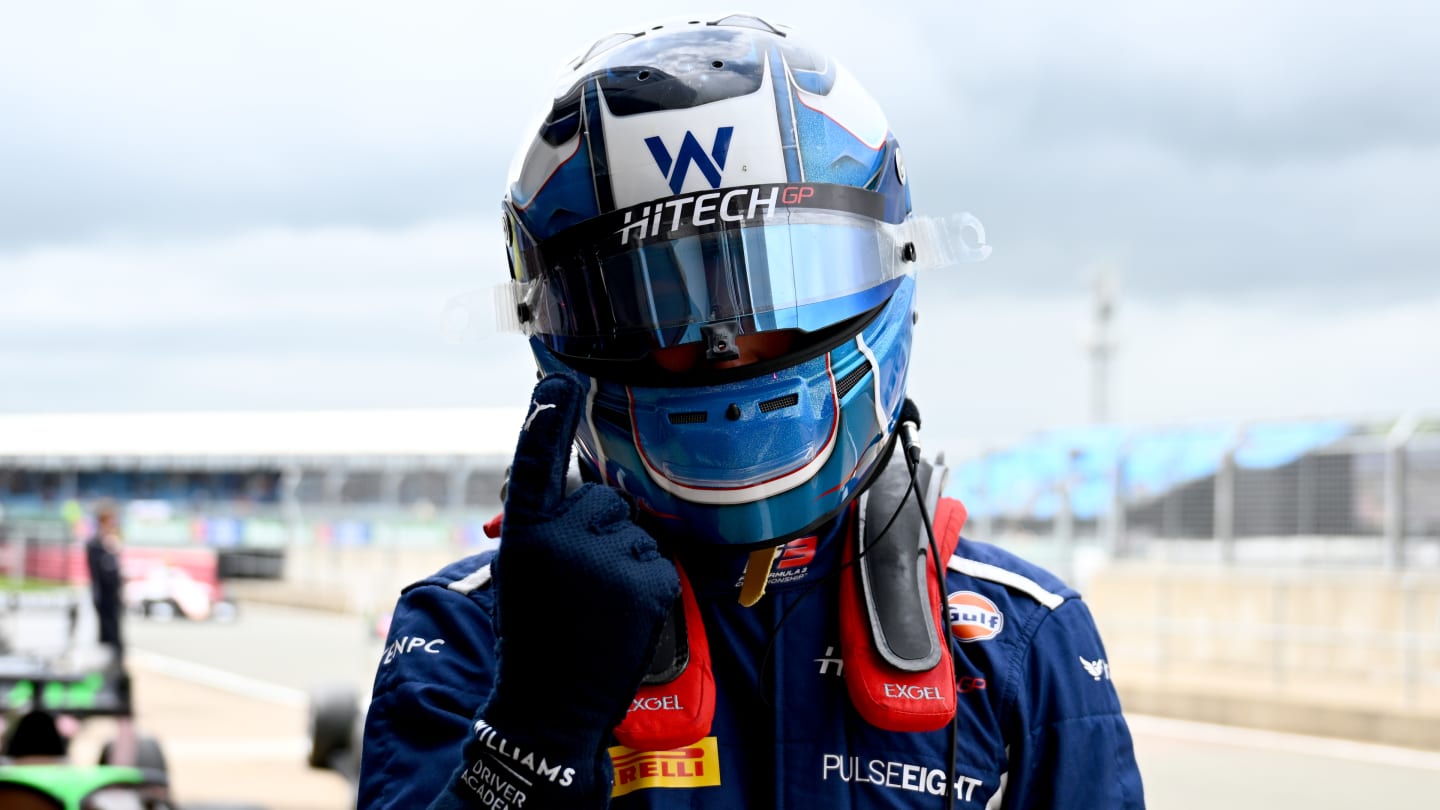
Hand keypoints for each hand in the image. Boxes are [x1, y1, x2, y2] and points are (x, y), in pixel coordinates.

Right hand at [440, 371, 678, 808]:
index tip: (557, 381)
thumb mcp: (523, 574)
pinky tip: (621, 617)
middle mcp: (559, 538)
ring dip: (624, 561)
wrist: (546, 707)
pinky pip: (657, 562)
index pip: (534, 463)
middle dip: (599, 531)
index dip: (545, 419)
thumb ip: (548, 530)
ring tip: (597, 607)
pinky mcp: (643, 584)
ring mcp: (603, 561)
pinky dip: (648, 586)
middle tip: (579, 583)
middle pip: (603, 500)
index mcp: (523, 532)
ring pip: (635, 533)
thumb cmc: (534, 638)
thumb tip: (589, 499)